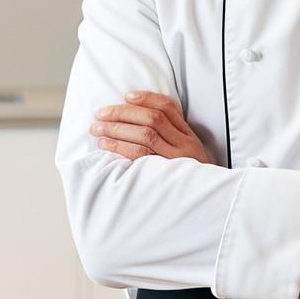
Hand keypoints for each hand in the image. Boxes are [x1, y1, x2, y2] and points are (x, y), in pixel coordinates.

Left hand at [91, 90, 210, 163]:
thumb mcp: (184, 151)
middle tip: (100, 114)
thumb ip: (168, 134)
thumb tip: (134, 114)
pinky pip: (140, 157)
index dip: (146, 98)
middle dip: (123, 113)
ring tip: (98, 129)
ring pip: (146, 135)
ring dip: (117, 129)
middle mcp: (184, 145)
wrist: (202, 203)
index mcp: (187, 135)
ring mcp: (175, 160)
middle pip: (153, 119)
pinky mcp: (163, 175)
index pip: (168, 107)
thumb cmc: (186, 175)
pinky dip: (121, 147)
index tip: (126, 96)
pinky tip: (106, 145)